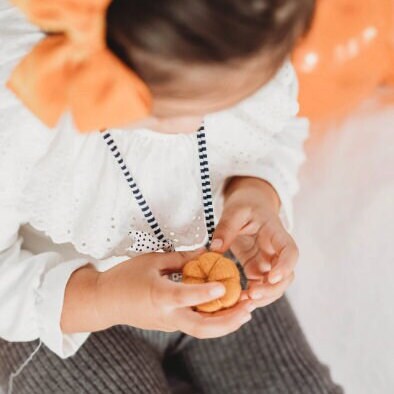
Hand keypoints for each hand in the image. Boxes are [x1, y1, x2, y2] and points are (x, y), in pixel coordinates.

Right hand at [62, 248, 253, 338]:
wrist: (104, 302)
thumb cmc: (125, 277)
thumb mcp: (152, 260)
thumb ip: (181, 258)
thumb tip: (205, 253)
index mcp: (160, 296)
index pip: (187, 296)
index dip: (207, 293)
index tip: (225, 287)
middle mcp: (167, 314)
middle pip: (203, 328)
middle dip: (229, 321)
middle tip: (249, 308)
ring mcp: (169, 323)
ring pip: (202, 330)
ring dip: (226, 323)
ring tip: (245, 310)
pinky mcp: (169, 325)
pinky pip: (195, 325)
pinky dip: (214, 320)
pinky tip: (226, 309)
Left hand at [210, 177, 297, 307]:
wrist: (249, 203)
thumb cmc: (245, 203)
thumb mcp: (235, 210)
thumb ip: (226, 227)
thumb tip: (215, 248)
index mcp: (276, 233)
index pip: (290, 252)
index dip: (285, 267)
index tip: (272, 278)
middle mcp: (276, 251)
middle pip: (286, 276)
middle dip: (272, 289)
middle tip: (251, 296)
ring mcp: (268, 261)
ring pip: (274, 285)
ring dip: (262, 296)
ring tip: (242, 302)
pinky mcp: (256, 267)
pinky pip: (258, 285)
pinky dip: (251, 294)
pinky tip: (237, 299)